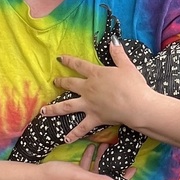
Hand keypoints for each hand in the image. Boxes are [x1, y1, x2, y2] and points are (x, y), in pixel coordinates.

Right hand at [30, 142, 135, 179]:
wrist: (35, 178)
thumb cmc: (56, 177)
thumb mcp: (79, 176)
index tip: (131, 169)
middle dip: (112, 168)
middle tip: (119, 156)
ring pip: (95, 175)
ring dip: (99, 161)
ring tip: (104, 146)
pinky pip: (85, 173)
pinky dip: (88, 162)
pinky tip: (90, 149)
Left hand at [41, 41, 155, 140]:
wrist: (136, 104)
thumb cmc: (133, 84)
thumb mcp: (126, 65)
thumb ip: (118, 53)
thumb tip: (113, 40)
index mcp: (95, 74)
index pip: (78, 65)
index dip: (68, 60)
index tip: (59, 58)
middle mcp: (88, 89)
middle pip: (70, 84)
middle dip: (61, 83)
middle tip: (53, 82)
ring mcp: (89, 104)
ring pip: (67, 106)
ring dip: (54, 109)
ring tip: (44, 111)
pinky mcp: (94, 118)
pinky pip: (81, 128)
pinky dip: (73, 134)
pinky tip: (65, 139)